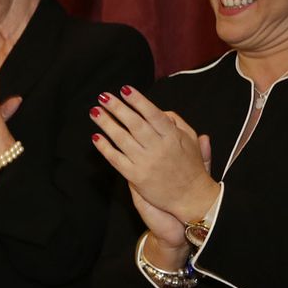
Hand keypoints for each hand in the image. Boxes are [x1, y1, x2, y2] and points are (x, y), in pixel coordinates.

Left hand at [91, 85, 219, 223]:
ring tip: (95, 112)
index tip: (125, 89)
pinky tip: (96, 137)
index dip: (138, 101)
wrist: (193, 198)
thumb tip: (159, 111)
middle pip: (134, 124)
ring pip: (122, 139)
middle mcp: (158, 148)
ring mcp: (145, 163)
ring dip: (107, 124)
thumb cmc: (191, 167)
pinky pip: (116, 160)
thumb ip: (176, 122)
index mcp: (172, 137)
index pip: (152, 114)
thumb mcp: (191, 140)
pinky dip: (105, 148)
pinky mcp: (136, 177)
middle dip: (117, 108)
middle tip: (103, 96)